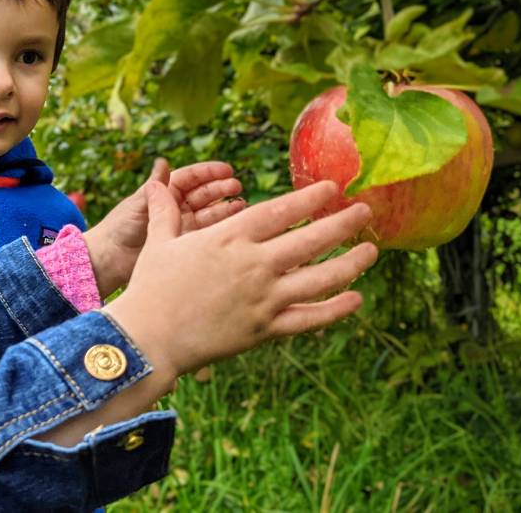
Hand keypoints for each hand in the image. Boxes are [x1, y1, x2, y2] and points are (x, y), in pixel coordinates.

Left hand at [84, 158, 244, 296]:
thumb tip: (163, 160)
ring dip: (225, 208)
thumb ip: (155, 186)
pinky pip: (206, 232)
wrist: (109, 259)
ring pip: (208, 213)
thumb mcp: (139, 203)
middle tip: (236, 186)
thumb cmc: (119, 227)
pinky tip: (234, 223)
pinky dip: (220, 227)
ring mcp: (180, 225)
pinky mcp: (183, 243)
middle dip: (221, 189)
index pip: (190, 178)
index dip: (209, 173)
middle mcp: (174, 207)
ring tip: (241, 204)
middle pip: (203, 194)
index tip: (227, 170)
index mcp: (162, 192)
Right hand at [108, 180, 377, 378]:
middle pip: (312, 239)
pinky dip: (336, 309)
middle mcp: (253, 264)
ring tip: (371, 251)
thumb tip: (156, 183)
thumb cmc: (150, 288)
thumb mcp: (158, 243)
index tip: (332, 189)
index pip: (280, 210)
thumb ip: (166, 212)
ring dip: (352, 263)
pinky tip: (356, 298)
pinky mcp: (266, 328)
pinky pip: (311, 317)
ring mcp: (264, 297)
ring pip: (322, 277)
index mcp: (229, 238)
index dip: (310, 198)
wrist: (149, 338)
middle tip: (365, 211)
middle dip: (344, 223)